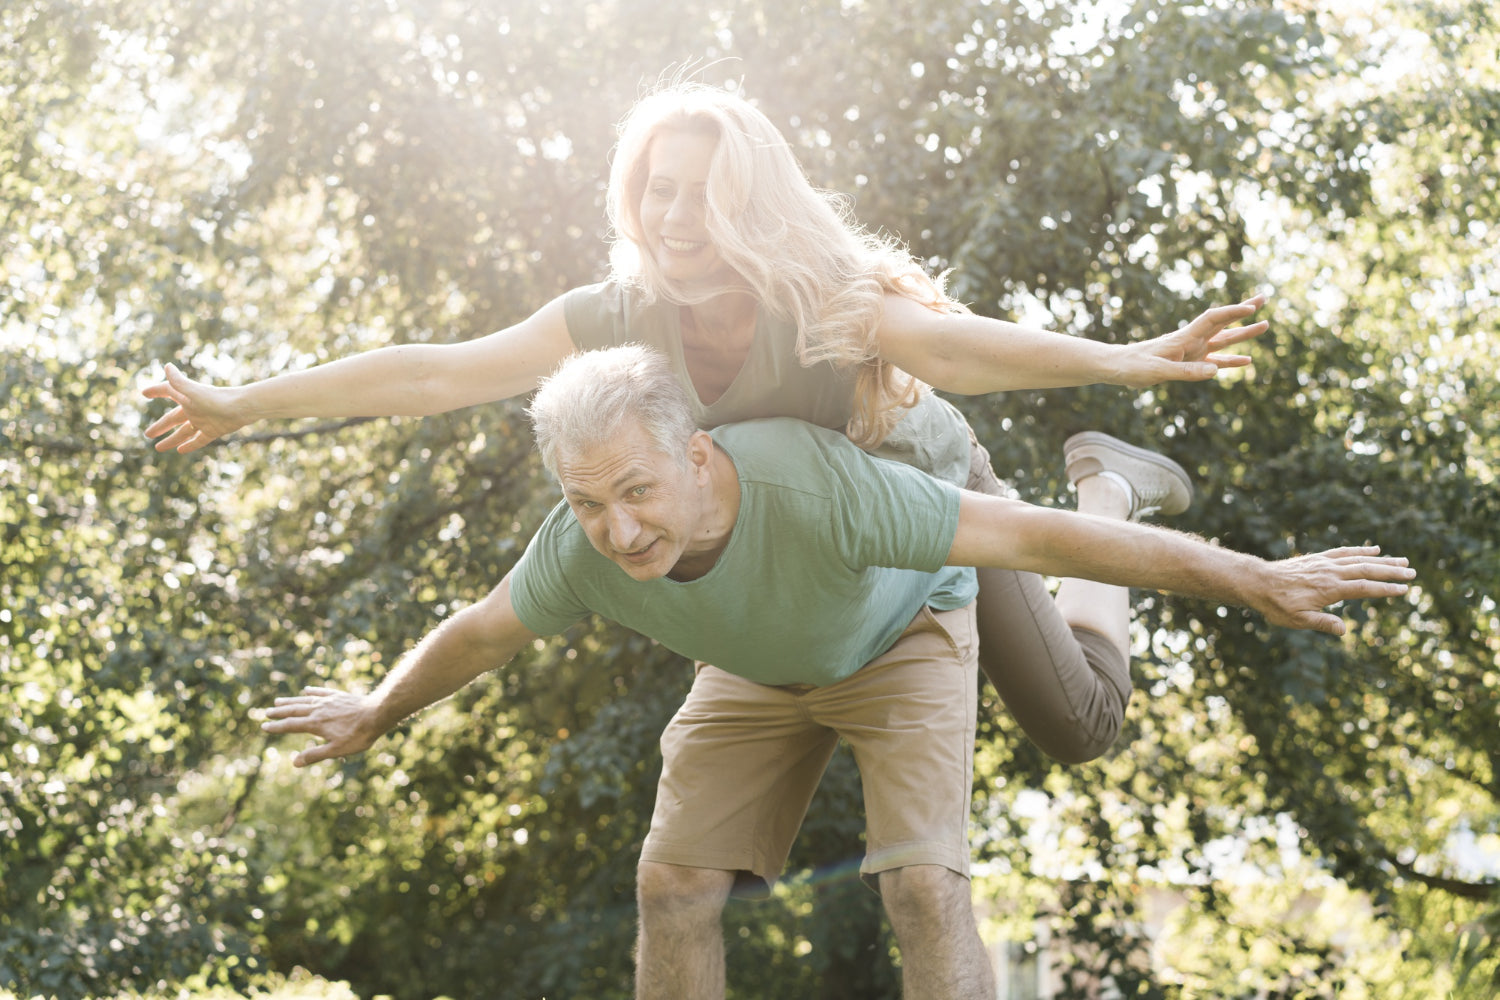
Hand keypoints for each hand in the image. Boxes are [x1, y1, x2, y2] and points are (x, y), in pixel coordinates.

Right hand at [141, 363, 250, 452]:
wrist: (243, 408)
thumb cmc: (218, 398)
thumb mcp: (194, 392)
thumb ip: (179, 382)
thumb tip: (167, 366)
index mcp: (187, 397)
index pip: (168, 391)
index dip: (156, 391)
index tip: (144, 393)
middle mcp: (194, 409)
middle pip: (173, 419)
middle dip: (160, 426)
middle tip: (147, 434)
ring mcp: (203, 421)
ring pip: (184, 432)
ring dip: (171, 439)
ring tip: (158, 448)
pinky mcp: (213, 431)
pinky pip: (199, 440)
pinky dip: (189, 445)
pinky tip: (180, 451)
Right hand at [261, 686, 382, 765]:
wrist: (377, 713)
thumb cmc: (359, 735)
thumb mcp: (337, 750)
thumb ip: (315, 755)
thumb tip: (295, 762)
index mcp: (316, 724)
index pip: (291, 726)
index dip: (276, 727)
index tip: (264, 726)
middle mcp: (319, 709)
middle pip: (294, 710)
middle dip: (279, 712)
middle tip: (266, 712)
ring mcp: (328, 700)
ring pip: (305, 700)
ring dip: (291, 700)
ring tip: (279, 700)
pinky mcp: (339, 695)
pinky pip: (321, 691)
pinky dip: (312, 691)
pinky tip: (307, 689)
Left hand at [1112, 294, 1269, 387]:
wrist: (1118, 367)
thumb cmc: (1134, 366)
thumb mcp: (1158, 371)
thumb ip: (1185, 371)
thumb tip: (1215, 371)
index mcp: (1184, 338)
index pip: (1213, 319)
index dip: (1232, 312)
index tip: (1251, 307)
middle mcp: (1192, 341)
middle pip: (1223, 323)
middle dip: (1243, 312)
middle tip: (1264, 298)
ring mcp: (1192, 352)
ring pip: (1223, 341)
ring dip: (1243, 334)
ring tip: (1265, 326)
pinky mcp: (1189, 364)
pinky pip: (1215, 361)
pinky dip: (1231, 360)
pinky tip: (1246, 361)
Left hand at [1258, 546, 1413, 635]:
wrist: (1257, 582)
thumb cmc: (1276, 605)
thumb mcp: (1297, 620)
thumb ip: (1322, 623)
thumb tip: (1344, 630)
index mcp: (1329, 589)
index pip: (1364, 588)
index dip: (1385, 589)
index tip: (1404, 590)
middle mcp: (1330, 573)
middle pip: (1367, 570)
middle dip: (1392, 572)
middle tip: (1413, 573)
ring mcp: (1324, 563)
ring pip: (1359, 559)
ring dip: (1382, 560)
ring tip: (1402, 560)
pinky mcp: (1317, 558)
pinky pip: (1343, 552)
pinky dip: (1360, 550)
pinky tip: (1373, 549)